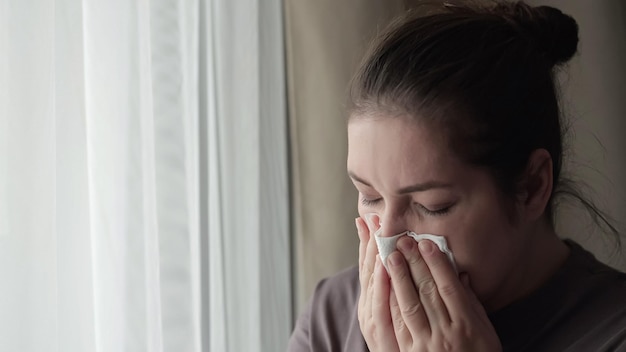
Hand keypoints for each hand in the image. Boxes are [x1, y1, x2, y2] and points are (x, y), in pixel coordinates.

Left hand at [355, 216, 501, 351]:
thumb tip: (460, 274)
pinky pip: (399, 326)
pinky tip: (384, 286)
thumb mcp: (486, 333)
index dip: (436, 264)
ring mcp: (427, 345)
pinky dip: (391, 304)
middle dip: (414, 263)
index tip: (426, 243)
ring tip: (390, 256)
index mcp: (467, 325)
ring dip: (399, 278)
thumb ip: (472, 304)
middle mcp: (447, 334)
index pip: (449, 288)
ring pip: (410, 306)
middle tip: (403, 240)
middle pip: (428, 292)